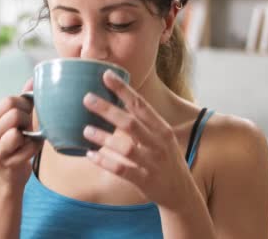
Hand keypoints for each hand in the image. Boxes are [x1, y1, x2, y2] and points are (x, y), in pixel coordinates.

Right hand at [0, 78, 41, 191]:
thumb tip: (33, 79)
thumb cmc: (10, 145)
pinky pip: (30, 147)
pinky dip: (35, 147)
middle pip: (16, 114)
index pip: (9, 101)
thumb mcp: (11, 122)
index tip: (25, 114)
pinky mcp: (7, 164)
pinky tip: (29, 151)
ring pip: (20, 131)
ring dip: (31, 134)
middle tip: (27, 129)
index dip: (24, 105)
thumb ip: (21, 101)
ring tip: (27, 140)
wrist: (2, 179)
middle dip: (28, 120)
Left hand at [82, 70, 190, 209]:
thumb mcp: (163, 138)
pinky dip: (105, 162)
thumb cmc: (167, 160)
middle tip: (87, 98)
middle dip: (108, 109)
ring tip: (85, 130)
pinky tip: (90, 155)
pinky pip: (121, 170)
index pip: (141, 105)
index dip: (124, 90)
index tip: (107, 74)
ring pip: (125, 148)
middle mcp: (159, 144)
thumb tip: (119, 101)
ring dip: (104, 138)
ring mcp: (152, 163)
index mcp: (163, 130)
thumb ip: (145, 123)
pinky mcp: (144, 181)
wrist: (182, 193)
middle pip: (131, 123)